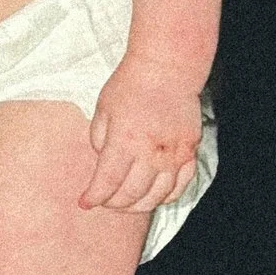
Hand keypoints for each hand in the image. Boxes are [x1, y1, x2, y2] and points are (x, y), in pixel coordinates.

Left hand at [83, 57, 202, 214]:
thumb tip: (102, 164)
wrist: (168, 68)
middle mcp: (151, 152)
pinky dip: (165, 197)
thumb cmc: (131, 85)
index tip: (85, 202)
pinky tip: (154, 196)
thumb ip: (99, 140)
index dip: (94, 197)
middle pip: (131, 195)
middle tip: (105, 202)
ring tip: (127, 204)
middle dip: (114, 204)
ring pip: (157, 196)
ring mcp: (174, 153)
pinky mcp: (190, 150)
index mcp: (125, 141)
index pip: (107, 183)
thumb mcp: (102, 110)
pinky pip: (180, 185)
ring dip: (139, 206)